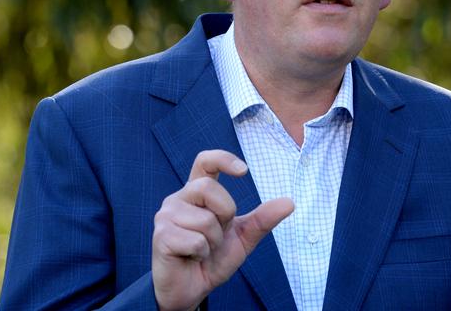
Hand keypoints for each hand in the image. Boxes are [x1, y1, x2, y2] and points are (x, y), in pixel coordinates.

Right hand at [151, 149, 293, 310]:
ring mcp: (166, 216)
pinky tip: (191, 258)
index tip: (243, 171)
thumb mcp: (243, 238)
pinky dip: (201, 254)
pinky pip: (196, 241)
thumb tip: (290, 202)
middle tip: (216, 235)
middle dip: (225, 214)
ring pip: (205, 220)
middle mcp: (179, 199)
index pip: (205, 161)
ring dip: (213, 242)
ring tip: (201, 250)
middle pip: (208, 188)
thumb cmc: (212, 260)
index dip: (223, 159)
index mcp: (196, 193)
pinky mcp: (161, 236)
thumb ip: (262, 220)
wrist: (192, 291)